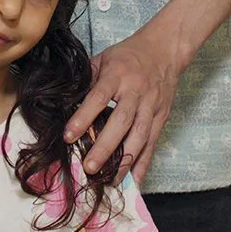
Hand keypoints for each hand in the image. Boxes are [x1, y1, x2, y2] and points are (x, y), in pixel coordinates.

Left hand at [64, 26, 182, 182]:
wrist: (164, 50)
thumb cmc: (128, 55)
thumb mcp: (104, 58)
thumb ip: (87, 80)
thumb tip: (65, 103)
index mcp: (117, 74)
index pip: (99, 98)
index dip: (83, 117)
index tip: (68, 137)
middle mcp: (136, 92)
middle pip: (121, 121)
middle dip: (105, 147)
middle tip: (89, 167)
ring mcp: (151, 106)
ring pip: (139, 136)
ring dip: (125, 161)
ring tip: (109, 181)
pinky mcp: (161, 117)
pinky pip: (152, 143)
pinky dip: (144, 164)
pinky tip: (134, 181)